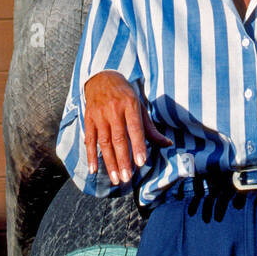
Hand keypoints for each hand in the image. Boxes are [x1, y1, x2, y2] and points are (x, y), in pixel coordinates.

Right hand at [84, 70, 171, 185]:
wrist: (102, 77)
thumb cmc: (125, 94)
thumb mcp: (140, 105)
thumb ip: (151, 128)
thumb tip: (168, 143)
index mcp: (130, 104)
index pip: (135, 127)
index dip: (138, 145)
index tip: (141, 162)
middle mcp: (114, 109)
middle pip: (118, 138)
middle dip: (123, 160)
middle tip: (127, 177)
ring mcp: (99, 114)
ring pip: (104, 142)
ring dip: (110, 162)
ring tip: (116, 178)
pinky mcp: (88, 119)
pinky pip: (90, 139)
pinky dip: (91, 156)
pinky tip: (94, 169)